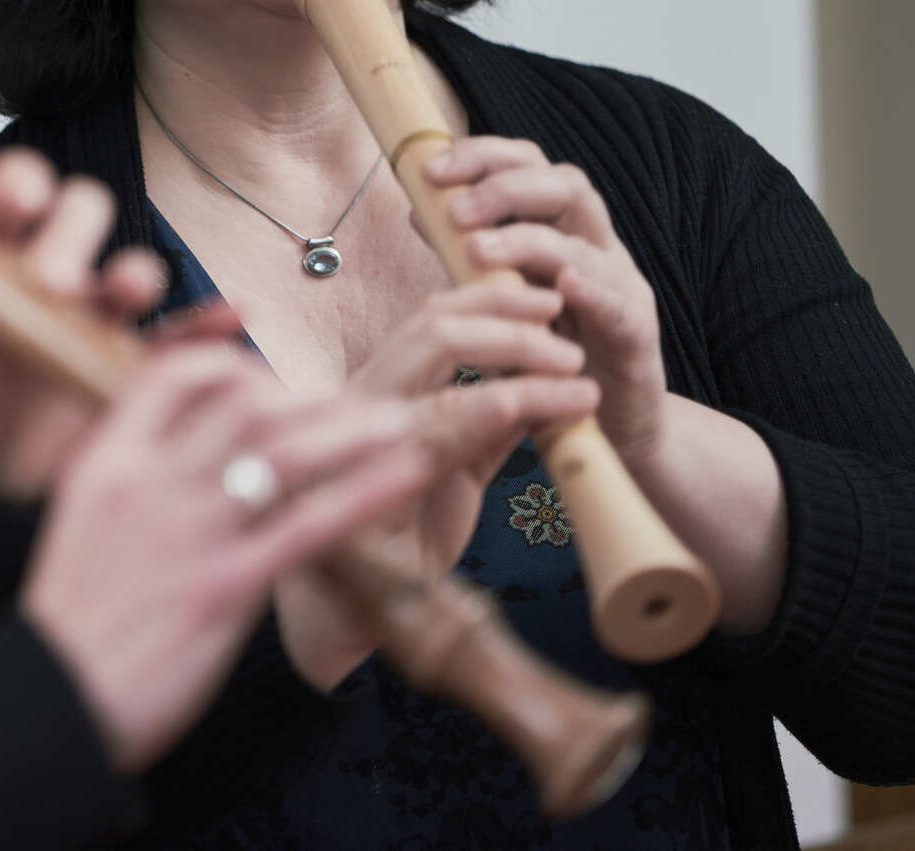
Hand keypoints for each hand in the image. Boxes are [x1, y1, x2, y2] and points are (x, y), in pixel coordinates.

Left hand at [0, 147, 240, 497]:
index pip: (14, 193)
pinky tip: (230, 316)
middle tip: (55, 283)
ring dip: (136, 273)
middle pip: (81, 214)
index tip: (18, 206)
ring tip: (126, 293)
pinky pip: (181, 340)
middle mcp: (54, 273)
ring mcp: (102, 317)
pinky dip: (208, 325)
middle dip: (73, 234)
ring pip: (133, 270)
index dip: (21, 187)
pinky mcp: (137, 364)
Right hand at [22, 354, 598, 771]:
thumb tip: (197, 465)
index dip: (229, 361)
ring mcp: (187, 532)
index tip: (266, 375)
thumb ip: (136, 488)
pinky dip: (363, 494)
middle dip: (303, 396)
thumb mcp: (84, 530)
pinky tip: (403, 475)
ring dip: (350, 429)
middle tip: (345, 405)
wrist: (47, 707)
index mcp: (105, 463)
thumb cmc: (71, 630)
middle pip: (238, 401)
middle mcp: (147, 483)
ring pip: (282, 449)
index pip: (172, 375)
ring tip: (399, 421)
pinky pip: (307, 526)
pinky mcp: (224, 587)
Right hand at [343, 279, 584, 568]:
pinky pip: (448, 421)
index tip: (541, 295)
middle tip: (558, 311)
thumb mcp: (450, 478)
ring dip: (512, 344)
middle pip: (429, 321)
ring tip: (570, 360)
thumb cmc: (394, 547)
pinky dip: (510, 401)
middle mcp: (361, 401)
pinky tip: (556, 403)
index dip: (485, 297)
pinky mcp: (373, 470)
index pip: (427, 322)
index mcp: (376, 396)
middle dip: (501, 304)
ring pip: (435, 348)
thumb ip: (481, 435)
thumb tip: (532, 390)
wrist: (345, 619)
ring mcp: (360, 431)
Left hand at [429, 137, 670, 467]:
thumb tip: (420, 211)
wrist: (610, 425)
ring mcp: (623, 288)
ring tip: (478, 249)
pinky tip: (561, 285)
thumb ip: (469, 255)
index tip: (431, 169)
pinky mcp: (637, 336)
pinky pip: (619, 304)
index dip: (483, 157)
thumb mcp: (502, 297)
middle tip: (457, 210)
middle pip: (568, 185)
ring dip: (529, 240)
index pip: (532, 166)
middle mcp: (598, 248)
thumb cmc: (549, 355)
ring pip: (586, 242)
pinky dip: (592, 290)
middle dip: (506, 187)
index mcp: (564, 230)